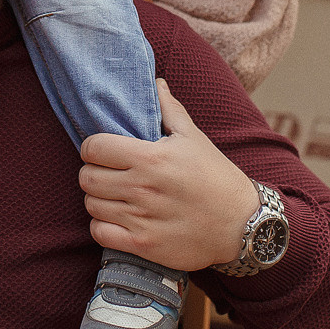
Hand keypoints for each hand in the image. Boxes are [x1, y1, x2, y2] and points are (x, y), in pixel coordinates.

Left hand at [78, 80, 260, 270]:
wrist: (242, 226)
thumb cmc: (217, 178)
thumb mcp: (195, 138)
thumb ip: (169, 109)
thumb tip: (156, 83)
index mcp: (151, 158)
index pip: (93, 147)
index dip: (93, 147)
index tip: (103, 151)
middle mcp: (142, 188)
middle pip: (87, 177)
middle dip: (93, 172)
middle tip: (109, 174)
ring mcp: (141, 219)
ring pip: (91, 205)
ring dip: (99, 199)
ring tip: (116, 196)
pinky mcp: (142, 245)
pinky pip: (99, 233)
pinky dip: (103, 226)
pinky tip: (118, 219)